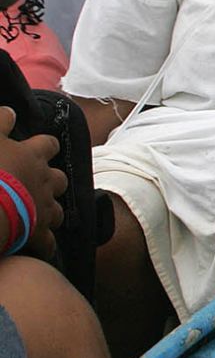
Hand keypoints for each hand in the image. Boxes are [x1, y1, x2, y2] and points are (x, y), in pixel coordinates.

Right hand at [0, 106, 64, 257]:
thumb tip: (10, 111)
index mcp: (31, 156)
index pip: (49, 145)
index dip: (46, 146)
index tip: (43, 147)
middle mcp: (45, 181)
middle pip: (60, 178)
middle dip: (52, 180)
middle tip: (38, 183)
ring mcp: (44, 208)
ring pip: (58, 210)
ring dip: (50, 210)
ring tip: (37, 213)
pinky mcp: (38, 233)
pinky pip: (47, 242)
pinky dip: (44, 244)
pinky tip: (36, 246)